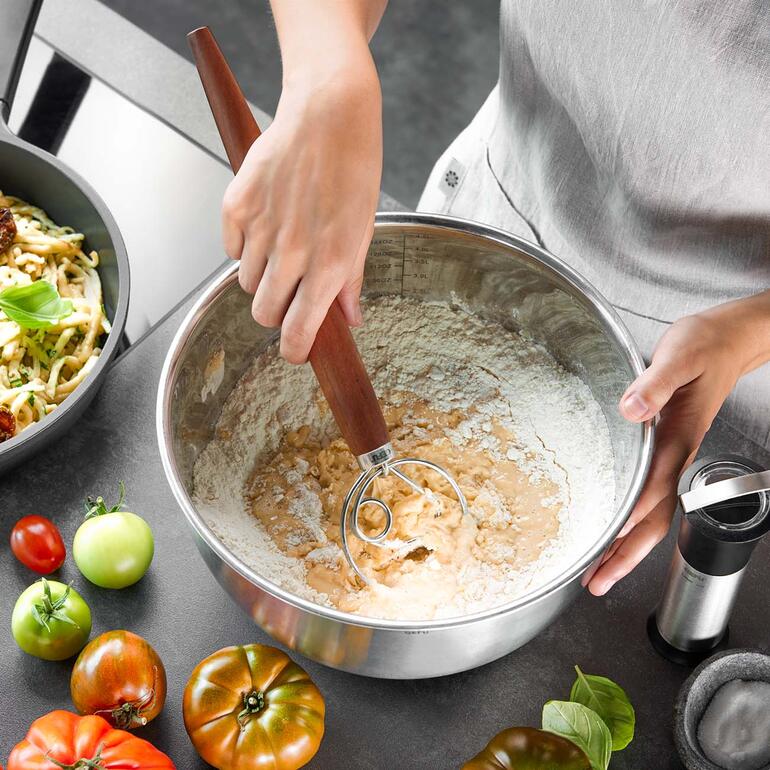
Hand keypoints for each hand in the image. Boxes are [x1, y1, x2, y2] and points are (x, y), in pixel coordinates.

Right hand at [222, 48, 381, 362]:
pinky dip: (243, 245)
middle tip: (288, 292)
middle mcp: (292, 253)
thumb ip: (351, 279)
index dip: (294, 350)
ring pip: (244, 282)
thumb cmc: (354, 169)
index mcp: (329, 264)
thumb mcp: (364, 230)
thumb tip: (349, 318)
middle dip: (274, 311)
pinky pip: (230, 248)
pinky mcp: (236, 205)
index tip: (294, 351)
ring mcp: (261, 229)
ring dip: (260, 276)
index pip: (298, 331)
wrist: (329, 114)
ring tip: (281, 246)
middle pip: (261, 312)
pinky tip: (265, 224)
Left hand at [586, 297, 766, 595]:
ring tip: (598, 571)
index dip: (628, 521)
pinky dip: (630, 519)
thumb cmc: (704, 346)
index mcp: (677, 438)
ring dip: (625, 546)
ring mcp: (673, 456)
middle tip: (595, 583)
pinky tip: (613, 526)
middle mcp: (676, 455)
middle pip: (652, 518)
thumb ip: (654, 384)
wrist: (728, 341)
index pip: (651, 490)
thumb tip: (631, 411)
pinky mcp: (667, 448)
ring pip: (651, 513)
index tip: (604, 548)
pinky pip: (649, 495)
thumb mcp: (677, 356)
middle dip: (624, 554)